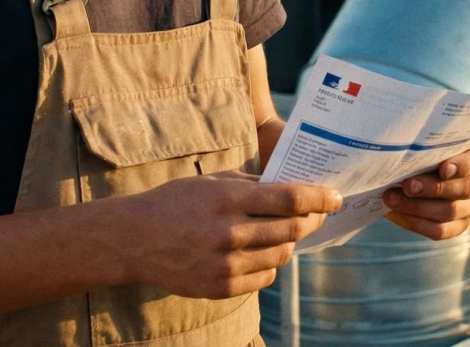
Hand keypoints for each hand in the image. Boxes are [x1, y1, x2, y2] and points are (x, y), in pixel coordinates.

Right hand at [120, 171, 340, 298]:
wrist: (135, 239)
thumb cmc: (177, 202)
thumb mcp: (212, 181)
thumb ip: (252, 184)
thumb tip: (294, 186)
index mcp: (228, 199)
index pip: (289, 200)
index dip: (319, 199)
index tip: (334, 197)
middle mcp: (229, 233)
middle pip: (292, 229)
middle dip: (311, 220)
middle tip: (316, 214)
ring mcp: (225, 263)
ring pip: (281, 256)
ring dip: (288, 242)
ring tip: (281, 232)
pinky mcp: (220, 287)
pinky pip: (265, 278)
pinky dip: (269, 266)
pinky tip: (257, 253)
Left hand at [383, 139, 469, 239]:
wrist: (424, 162)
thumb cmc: (428, 144)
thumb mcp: (432, 137)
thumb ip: (428, 141)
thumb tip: (409, 147)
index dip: (462, 166)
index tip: (442, 168)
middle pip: (464, 189)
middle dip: (433, 188)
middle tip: (407, 185)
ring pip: (450, 212)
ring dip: (417, 207)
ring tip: (391, 198)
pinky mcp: (458, 224)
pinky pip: (440, 231)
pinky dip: (415, 223)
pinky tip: (396, 213)